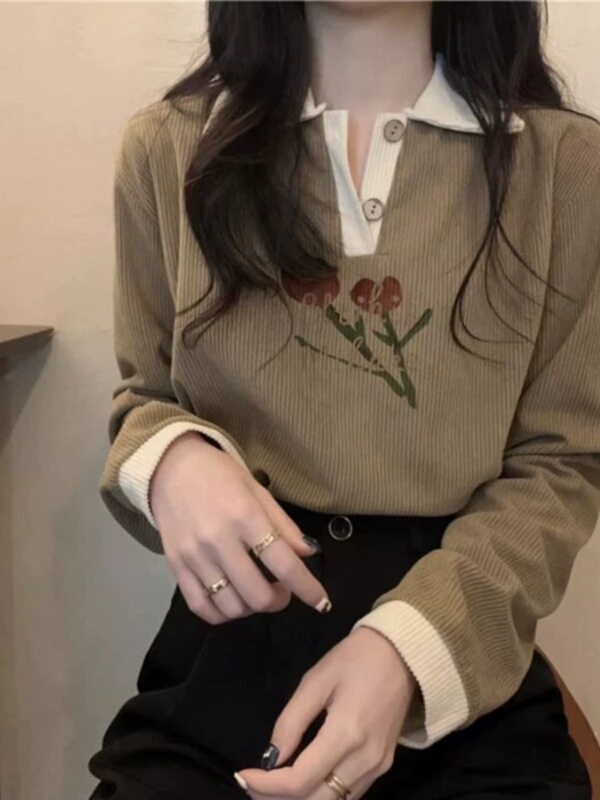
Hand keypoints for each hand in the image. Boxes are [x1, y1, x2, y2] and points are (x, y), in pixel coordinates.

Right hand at [151, 432, 329, 624]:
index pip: (284, 563)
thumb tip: (308, 555)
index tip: (322, 602)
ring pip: (231, 606)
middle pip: (258, 594)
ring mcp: (195, 556)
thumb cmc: (220, 475)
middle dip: (279, 601)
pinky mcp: (176, 566)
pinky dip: (222, 614)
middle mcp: (219, 540)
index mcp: (246, 516)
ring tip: (257, 593)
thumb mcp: (258, 490)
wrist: (169, 468)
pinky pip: (201, 606)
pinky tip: (233, 602)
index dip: (307, 588)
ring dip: (252, 608)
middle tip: (283, 591)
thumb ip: (283, 525)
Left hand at [236, 627, 415, 799]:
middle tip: (253, 786)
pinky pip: (348, 795)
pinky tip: (302, 783)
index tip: (243, 775)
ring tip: (271, 788)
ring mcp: (378, 767)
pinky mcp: (383, 766)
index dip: (266, 786)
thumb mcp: (315, 680)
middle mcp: (365, 760)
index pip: (300, 780)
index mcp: (346, 733)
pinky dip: (321, 796)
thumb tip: (270, 759)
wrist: (403, 653)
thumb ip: (290, 722)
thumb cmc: (355, 659)